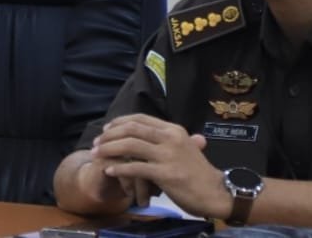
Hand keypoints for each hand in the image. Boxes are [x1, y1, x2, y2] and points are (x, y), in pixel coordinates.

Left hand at [93, 114, 228, 219]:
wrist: (216, 193)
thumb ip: (167, 139)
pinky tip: (109, 170)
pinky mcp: (165, 174)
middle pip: (131, 129)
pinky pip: (136, 168)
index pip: (140, 118)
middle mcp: (170, 138)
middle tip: (96, 143)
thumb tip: (147, 132)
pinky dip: (119, 169)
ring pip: (130, 146)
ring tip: (96, 155)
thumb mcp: (185, 148)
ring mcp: (168, 155)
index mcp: (173, 130)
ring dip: (109, 149)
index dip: (119, 122)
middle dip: (109, 135)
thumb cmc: (198, 173)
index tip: (105, 128)